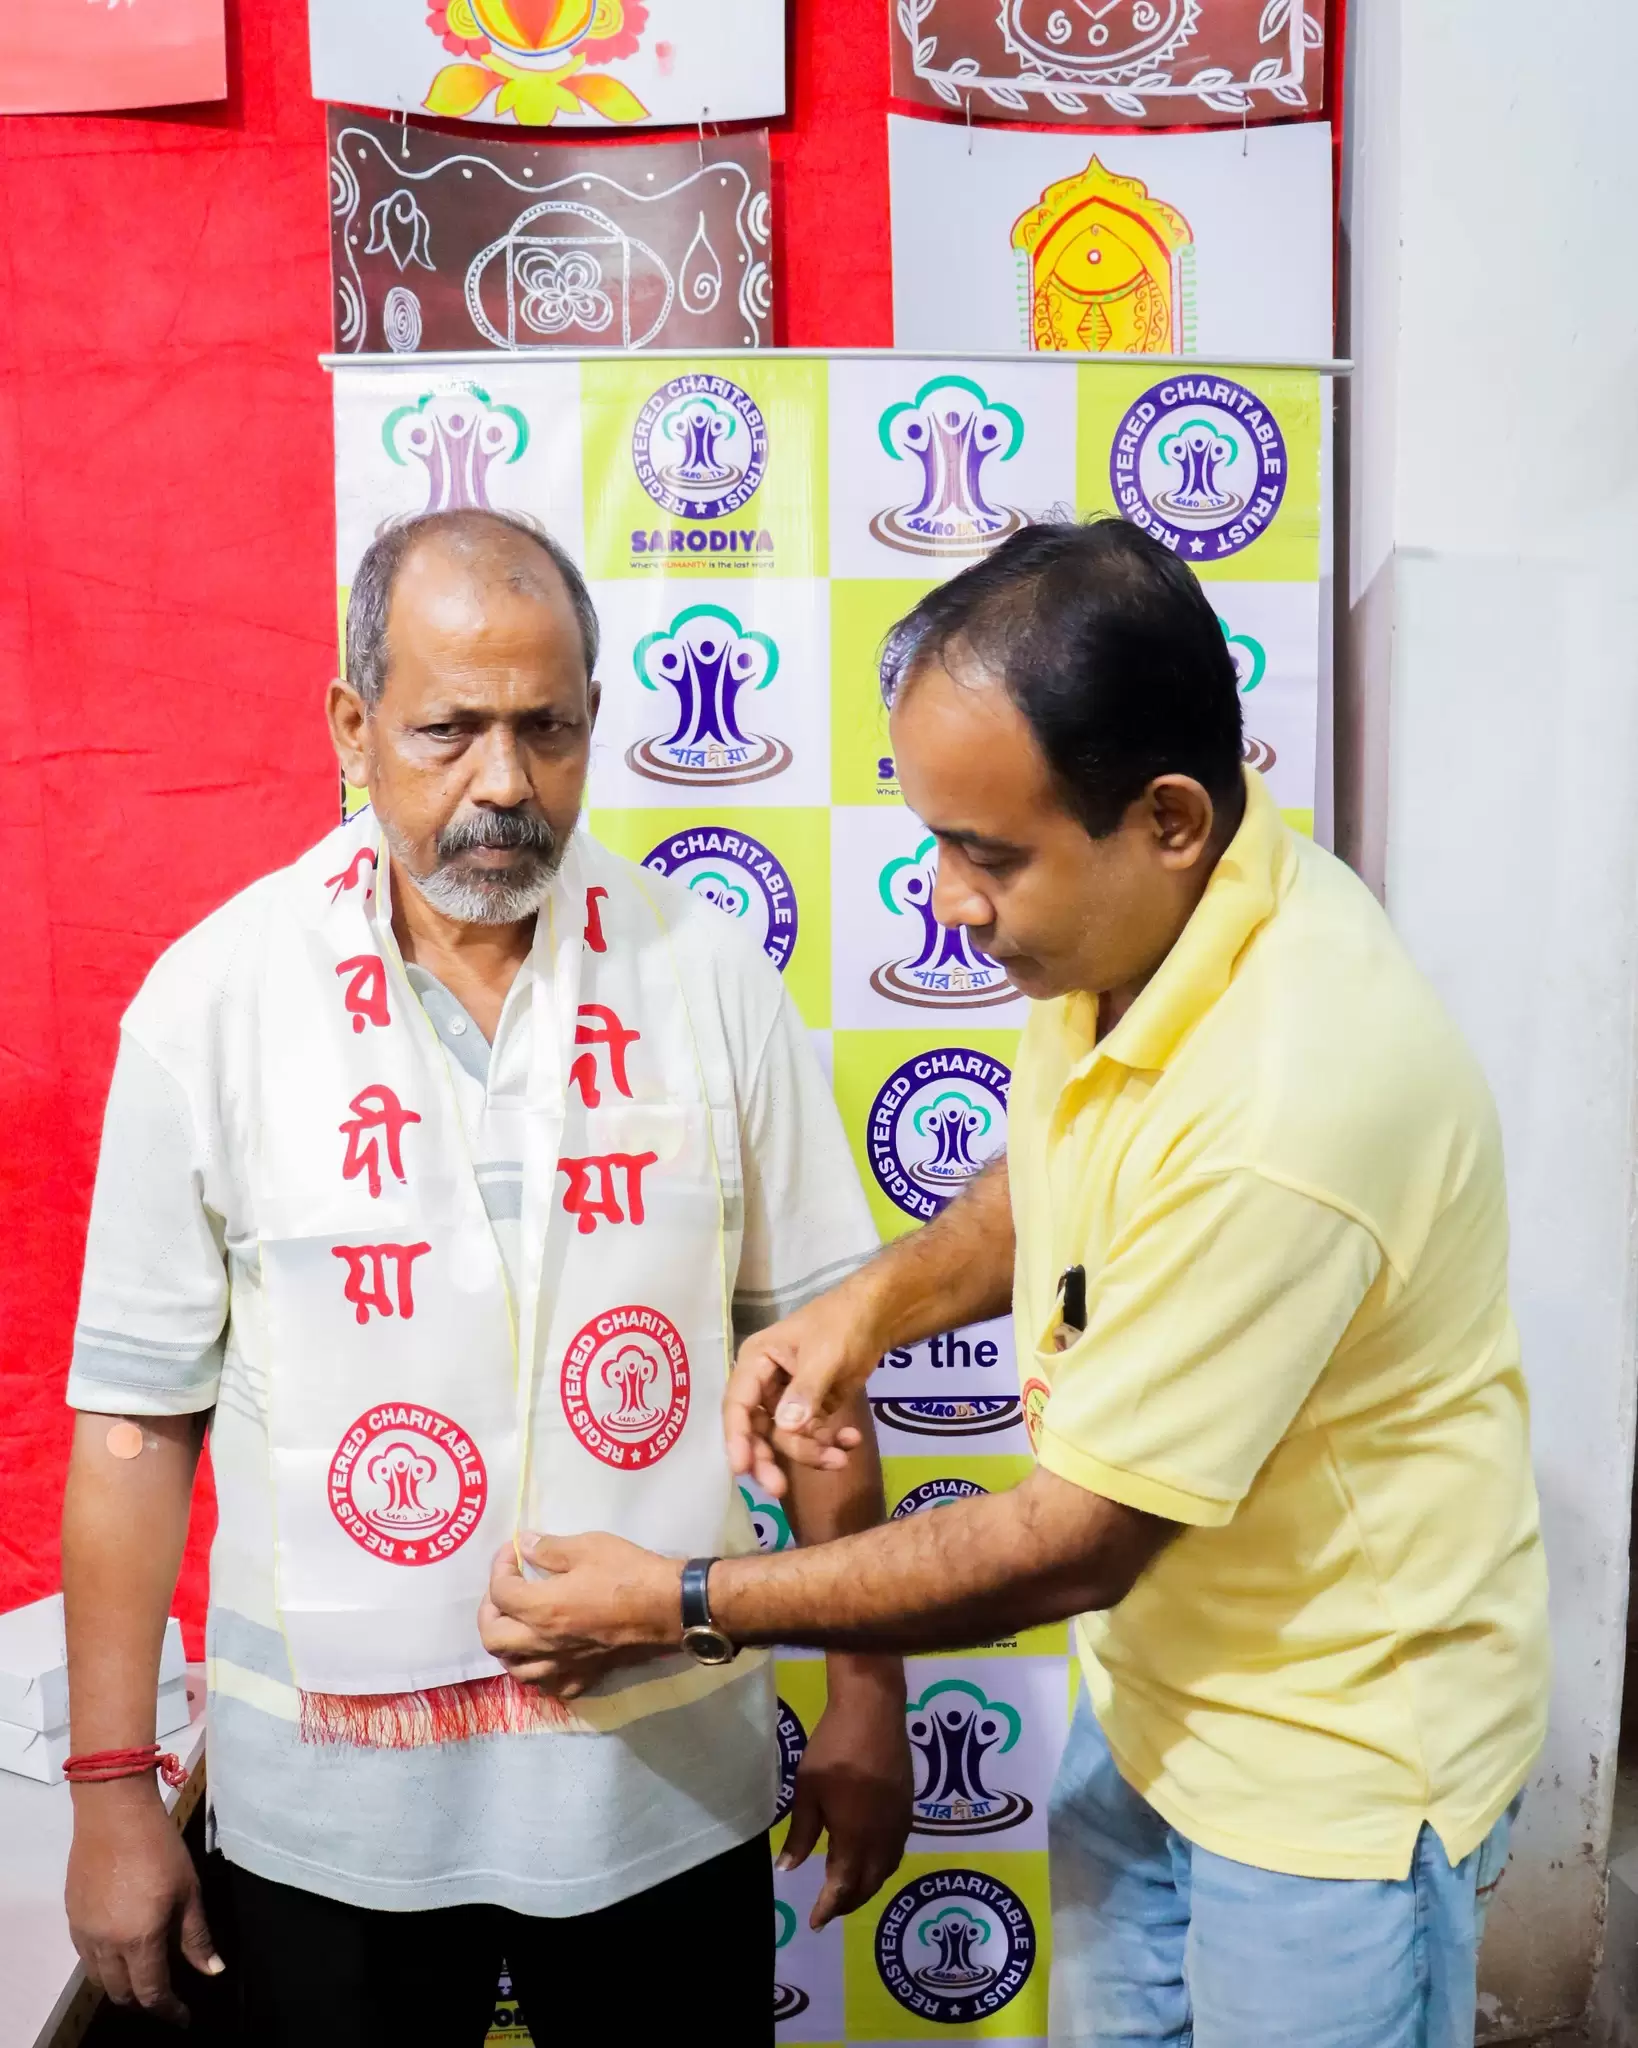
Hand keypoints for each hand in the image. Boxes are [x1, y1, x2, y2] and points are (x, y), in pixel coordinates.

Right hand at [66, 1783, 222, 2024]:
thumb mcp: (188, 1891)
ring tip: (143, 1972)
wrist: (115, 1815)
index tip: (183, 2017)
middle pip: (121, 1993)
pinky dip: (103, 1964)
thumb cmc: (159, 1848)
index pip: (152, 1992)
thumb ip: (197, 1936)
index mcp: (139, 1939)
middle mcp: (106, 1944)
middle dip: (144, 2000)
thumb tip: (212, 1970)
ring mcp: (84, 1932)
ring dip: (121, 1984)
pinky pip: (85, 1957)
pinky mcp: (72, 1918)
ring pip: (99, 1979)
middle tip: (165, 1993)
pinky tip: (120, 1948)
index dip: (169, 2010)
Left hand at [479, 1534, 681, 1697]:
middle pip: (493, 1638)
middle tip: (505, 1590)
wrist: (668, 1607)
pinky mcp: (584, 1676)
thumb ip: (551, 1548)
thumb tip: (527, 1544)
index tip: (515, 1551)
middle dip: (489, 1611)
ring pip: (515, 1670)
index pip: (500, 1592)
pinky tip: (547, 1656)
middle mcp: (543, 1643)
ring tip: (518, 1625)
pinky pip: (550, 1686)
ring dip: (508, 1647)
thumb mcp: (588, 1546)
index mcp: (541, 1608)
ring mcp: (563, 1665)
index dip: (500, 1567)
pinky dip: (539, 1673)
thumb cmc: (628, 1573)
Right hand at [726, 1288, 886, 1498]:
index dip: (737, 1438)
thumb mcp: (824, 1354)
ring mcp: (788, 1400)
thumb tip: (785, 1427)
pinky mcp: (811, 1410)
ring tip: (841, 1458)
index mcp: (756, 1362)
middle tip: (779, 1490)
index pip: (738, 1405)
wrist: (879, 1317)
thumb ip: (805, 1390)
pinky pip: (812, 1437)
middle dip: (770, 1458)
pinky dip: (830, 1444)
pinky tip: (851, 1442)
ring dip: (812, 1452)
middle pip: (757, 1431)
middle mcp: (765, 1385)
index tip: (743, 1468)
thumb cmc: (843, 1323)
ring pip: (787, 1439)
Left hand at [779, 1666, 912, 1926]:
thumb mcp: (807, 1792)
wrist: (872, 1712)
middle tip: (830, 1909)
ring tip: (849, 1889)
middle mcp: (882, 1838)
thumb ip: (801, 1834)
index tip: (814, 1922)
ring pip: (887, 1868)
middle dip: (849, 1901)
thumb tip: (789, 1869)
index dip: (829, 1907)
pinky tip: (871, 1857)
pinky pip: (897, 1849)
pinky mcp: (908, 1806)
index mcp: (855, 1839)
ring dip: (868, 1884)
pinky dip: (883, 1864)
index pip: (843, 1887)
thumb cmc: (833, 1750)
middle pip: (869, 1883)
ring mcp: (900, 1823)